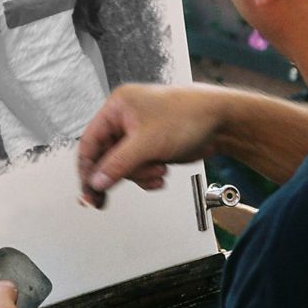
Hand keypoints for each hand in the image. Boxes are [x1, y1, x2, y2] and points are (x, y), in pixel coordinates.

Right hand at [77, 83, 224, 207]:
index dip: (87, 169)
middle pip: (106, 157)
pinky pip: (139, 168)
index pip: (90, 141)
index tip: (87, 192)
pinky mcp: (151, 146)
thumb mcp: (147, 143)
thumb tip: (96, 182)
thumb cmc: (187, 116)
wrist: (220, 122)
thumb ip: (118, 164)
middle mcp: (124, 119)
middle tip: (104, 200)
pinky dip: (148, 175)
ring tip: (158, 171)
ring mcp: (138, 133)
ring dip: (140, 174)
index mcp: (117, 107)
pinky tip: (161, 174)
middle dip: (120, 173)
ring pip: (124, 166)